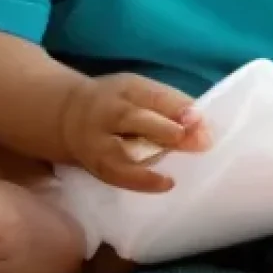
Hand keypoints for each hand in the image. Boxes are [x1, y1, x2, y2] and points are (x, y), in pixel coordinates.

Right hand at [60, 73, 211, 192]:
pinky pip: (118, 174)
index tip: (199, 118)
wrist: (68, 116)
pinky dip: (141, 180)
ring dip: (153, 158)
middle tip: (198, 142)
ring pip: (123, 148)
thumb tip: (204, 125)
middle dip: (166, 130)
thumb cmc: (118, 104)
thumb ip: (170, 105)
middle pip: (134, 119)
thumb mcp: (140, 93)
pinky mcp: (96, 164)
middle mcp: (110, 111)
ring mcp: (99, 139)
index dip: (176, 106)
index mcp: (126, 89)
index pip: (151, 95)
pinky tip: (165, 183)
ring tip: (179, 168)